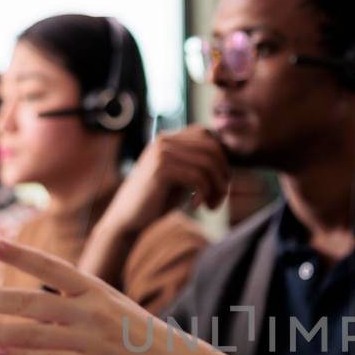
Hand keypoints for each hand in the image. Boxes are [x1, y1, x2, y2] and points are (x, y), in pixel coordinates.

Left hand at [0, 240, 176, 354]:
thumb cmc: (139, 336)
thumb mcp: (110, 308)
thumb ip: (71, 306)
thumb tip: (28, 311)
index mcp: (96, 290)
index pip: (52, 266)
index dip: (21, 255)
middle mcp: (92, 310)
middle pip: (32, 301)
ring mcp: (92, 340)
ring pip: (34, 332)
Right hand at [98, 126, 229, 236]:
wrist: (127, 219)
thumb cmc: (157, 201)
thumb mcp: (181, 178)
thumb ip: (198, 166)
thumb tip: (227, 162)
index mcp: (169, 139)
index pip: (207, 135)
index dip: (222, 159)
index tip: (220, 183)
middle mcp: (165, 140)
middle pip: (212, 149)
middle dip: (223, 175)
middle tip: (220, 198)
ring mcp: (162, 152)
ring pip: (208, 164)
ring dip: (217, 188)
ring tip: (211, 205)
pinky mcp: (161, 169)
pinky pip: (197, 177)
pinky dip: (204, 193)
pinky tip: (196, 206)